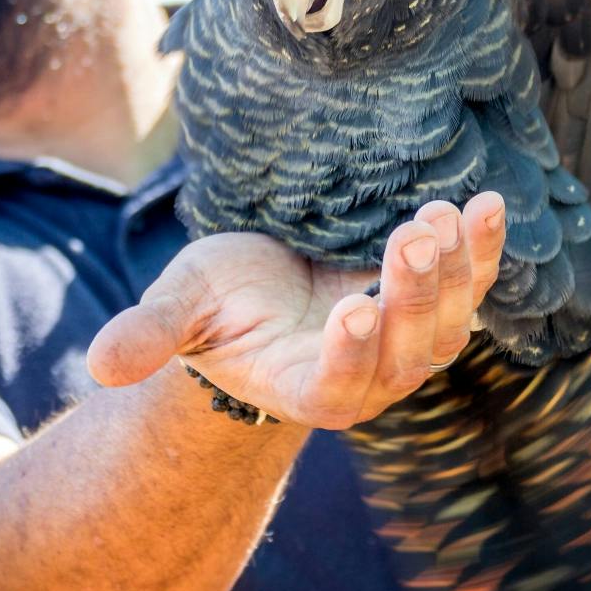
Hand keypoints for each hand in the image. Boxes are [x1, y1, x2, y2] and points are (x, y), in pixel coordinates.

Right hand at [87, 194, 506, 428]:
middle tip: (412, 234)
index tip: (353, 306)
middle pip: (403, 351)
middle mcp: (367, 378)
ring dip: (454, 271)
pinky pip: (472, 285)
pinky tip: (489, 204)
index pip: (334, 386)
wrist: (269, 294)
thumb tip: (100, 363)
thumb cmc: (220, 304)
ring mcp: (409, 348)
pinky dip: (484, 249)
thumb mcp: (183, 310)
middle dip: (411, 294)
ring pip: (447, 323)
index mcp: (302, 387)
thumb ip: (150, 335)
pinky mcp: (437, 308)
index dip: (348, 354)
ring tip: (447, 213)